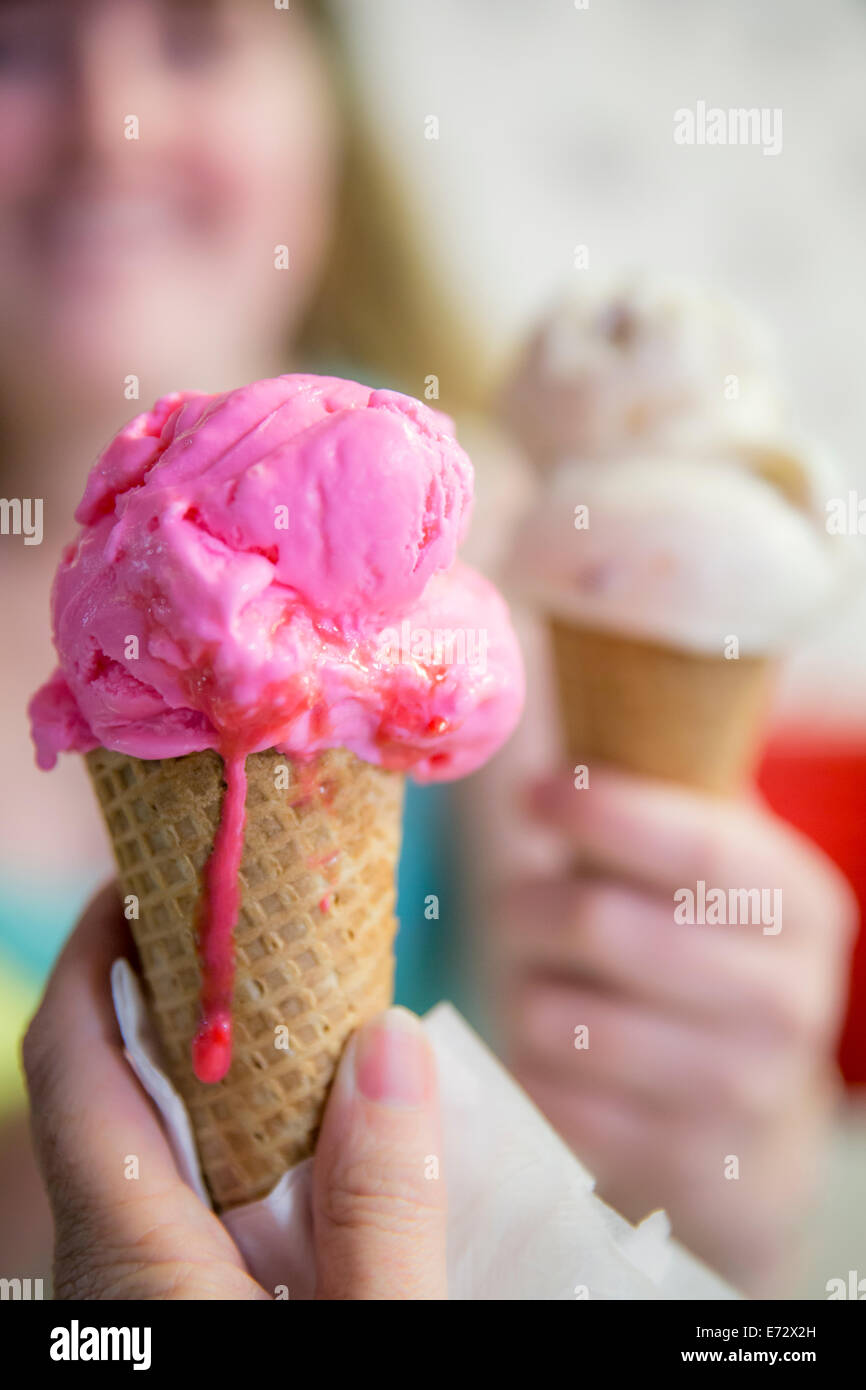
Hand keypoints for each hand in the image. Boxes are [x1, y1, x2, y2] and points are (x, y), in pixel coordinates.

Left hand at [23, 887, 446, 1299]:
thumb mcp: (372, 1330)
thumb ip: (379, 1207)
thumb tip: (389, 1037)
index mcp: (129, 1254)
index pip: (72, 1056)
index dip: (99, 944)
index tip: (159, 869)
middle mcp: (105, 1264)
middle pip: (107, 1084)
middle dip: (169, 985)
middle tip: (260, 917)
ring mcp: (132, 1291)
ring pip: (146, 1140)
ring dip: (209, 1061)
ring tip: (301, 1001)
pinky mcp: (170, 1308)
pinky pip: (180, 1194)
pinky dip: (236, 1129)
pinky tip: (314, 1128)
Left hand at [495, 768, 855, 1295]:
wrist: (749, 1124)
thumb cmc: (705, 960)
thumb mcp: (712, 876)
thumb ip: (659, 798)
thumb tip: (571, 679)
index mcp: (800, 904)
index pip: (698, 843)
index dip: (602, 811)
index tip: (535, 793)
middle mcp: (789, 999)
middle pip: (606, 926)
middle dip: (533, 903)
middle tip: (514, 898)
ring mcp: (740, 1091)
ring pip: (565, 1015)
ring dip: (526, 985)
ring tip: (540, 974)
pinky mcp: (679, 1161)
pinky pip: (552, 1095)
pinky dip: (530, 1062)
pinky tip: (552, 1044)